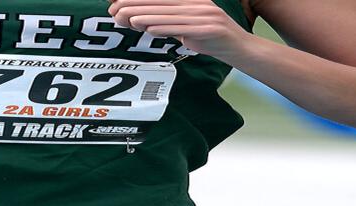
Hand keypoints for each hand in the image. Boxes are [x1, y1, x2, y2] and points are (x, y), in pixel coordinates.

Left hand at [107, 0, 251, 60]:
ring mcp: (206, 16)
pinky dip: (165, 28)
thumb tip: (139, 22)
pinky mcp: (211, 30)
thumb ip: (166, 24)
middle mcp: (198, 5)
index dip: (138, 1)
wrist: (241, 50)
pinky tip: (150, 29)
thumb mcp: (187, 29)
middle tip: (114, 11)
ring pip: (170, 16)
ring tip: (127, 19)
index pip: (160, 0)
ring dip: (146, 17)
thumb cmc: (210, 40)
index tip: (116, 4)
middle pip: (161, 4)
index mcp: (192, 1)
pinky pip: (183, 28)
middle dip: (136, 7)